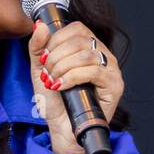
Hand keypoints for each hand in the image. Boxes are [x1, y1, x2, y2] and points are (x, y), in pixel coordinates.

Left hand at [28, 19, 122, 153]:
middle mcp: (102, 55)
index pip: (76, 28)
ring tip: (54, 82)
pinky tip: (62, 86)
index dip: (56, 39)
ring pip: (86, 55)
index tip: (44, 58)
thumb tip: (40, 25)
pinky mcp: (115, 85)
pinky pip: (94, 71)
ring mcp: (111, 69)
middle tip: (47, 73)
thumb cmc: (54, 100)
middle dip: (56, 56)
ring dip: (63, 68)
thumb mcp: (40, 69)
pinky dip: (73, 77)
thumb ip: (38, 47)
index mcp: (88, 47)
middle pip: (80, 40)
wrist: (61, 127)